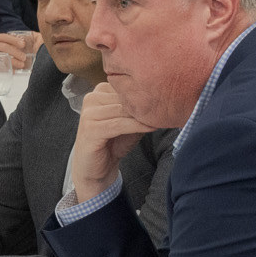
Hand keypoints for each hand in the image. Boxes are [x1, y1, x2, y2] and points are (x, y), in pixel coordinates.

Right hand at [0, 32, 32, 70]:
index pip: (5, 37)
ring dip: (13, 60)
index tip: (23, 44)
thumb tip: (14, 47)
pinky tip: (12, 70)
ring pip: (2, 56)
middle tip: (24, 57)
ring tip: (21, 64)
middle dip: (16, 52)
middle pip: (5, 46)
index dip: (15, 40)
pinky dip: (6, 67)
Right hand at [67, 80, 155, 203]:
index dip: (145, 93)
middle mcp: (91, 98)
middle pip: (124, 97)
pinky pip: (119, 124)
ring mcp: (88, 113)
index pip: (126, 86)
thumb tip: (164, 98)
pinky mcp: (90, 129)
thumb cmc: (113, 144)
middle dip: (146, 104)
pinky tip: (151, 128)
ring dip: (143, 115)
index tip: (165, 99)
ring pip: (123, 110)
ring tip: (162, 119)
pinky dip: (137, 126)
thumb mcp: (129, 122)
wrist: (95, 170)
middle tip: (167, 109)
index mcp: (98, 92)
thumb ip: (139, 109)